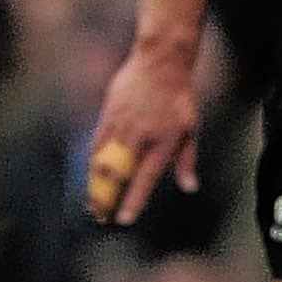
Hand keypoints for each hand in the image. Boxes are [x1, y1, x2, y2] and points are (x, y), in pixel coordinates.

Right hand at [85, 46, 200, 224]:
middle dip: (108, 198)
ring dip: (96, 185)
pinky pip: (97, 142)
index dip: (133, 200)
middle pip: (119, 174)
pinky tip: (91, 175)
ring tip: (93, 203)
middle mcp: (140, 136)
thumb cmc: (179, 97)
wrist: (161, 62)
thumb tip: (189, 188)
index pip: (145, 178)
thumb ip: (186, 161)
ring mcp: (122, 124)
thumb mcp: (190, 129)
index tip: (124, 220)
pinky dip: (93, 161)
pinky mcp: (109, 113)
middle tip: (101, 216)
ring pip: (104, 161)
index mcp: (163, 141)